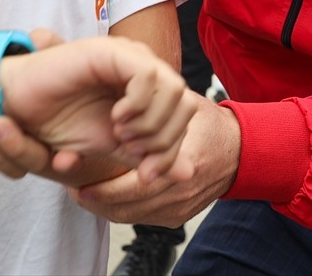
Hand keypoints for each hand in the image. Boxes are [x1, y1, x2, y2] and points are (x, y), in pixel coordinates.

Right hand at [0, 31, 196, 184]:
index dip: (172, 150)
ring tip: (121, 134)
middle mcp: (142, 67)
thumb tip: (188, 172)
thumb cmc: (61, 122)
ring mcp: (128, 56)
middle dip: (164, 139)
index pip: (184, 115)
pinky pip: (147, 74)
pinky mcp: (111, 51)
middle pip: (185, 103)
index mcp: (146, 87)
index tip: (145, 173)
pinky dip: (138, 104)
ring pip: (173, 88)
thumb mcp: (113, 147)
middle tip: (131, 150)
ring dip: (151, 122)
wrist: (19, 108)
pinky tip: (116, 118)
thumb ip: (148, 155)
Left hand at [70, 94, 239, 226]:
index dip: (104, 186)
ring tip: (81, 192)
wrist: (240, 153)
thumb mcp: (186, 105)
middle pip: (128, 206)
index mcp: (184, 161)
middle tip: (72, 187)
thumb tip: (118, 92)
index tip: (78, 177)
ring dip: (104, 206)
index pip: (136, 185)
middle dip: (97, 199)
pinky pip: (141, 219)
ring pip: (131, 216)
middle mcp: (181, 189)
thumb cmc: (208, 124)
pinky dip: (119, 210)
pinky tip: (102, 198)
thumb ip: (157, 101)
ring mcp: (180, 207)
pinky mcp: (177, 217)